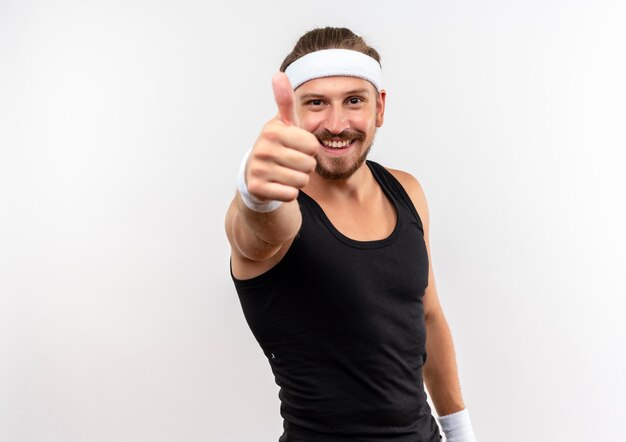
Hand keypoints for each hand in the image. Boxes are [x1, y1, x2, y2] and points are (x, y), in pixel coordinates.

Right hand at [245, 73, 318, 202]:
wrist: (256, 175)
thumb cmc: (277, 146)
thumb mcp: (283, 124)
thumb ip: (285, 101)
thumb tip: (279, 74)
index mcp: (273, 130)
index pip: (312, 145)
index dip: (310, 148)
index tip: (297, 146)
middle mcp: (262, 148)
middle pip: (308, 164)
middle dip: (306, 165)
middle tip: (292, 162)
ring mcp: (258, 169)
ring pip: (301, 180)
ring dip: (299, 179)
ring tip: (286, 172)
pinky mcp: (258, 188)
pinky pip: (291, 194)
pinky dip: (289, 192)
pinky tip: (279, 184)